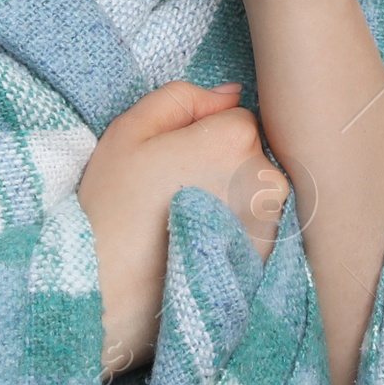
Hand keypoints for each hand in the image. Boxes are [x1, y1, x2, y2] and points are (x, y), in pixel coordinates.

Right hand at [77, 80, 289, 381]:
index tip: (169, 163)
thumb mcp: (130, 131)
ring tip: (185, 223)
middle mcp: (266, 178)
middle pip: (249, 154)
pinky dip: (234, 232)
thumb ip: (182, 98)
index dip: (198, 136)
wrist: (109, 291)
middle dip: (219, 166)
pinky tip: (199, 246)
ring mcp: (273, 223)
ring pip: (253, 191)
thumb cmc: (113, 206)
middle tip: (174, 195)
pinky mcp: (271, 260)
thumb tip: (230, 93)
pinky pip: (257, 228)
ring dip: (229, 199)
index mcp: (236, 138)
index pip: (233, 117)